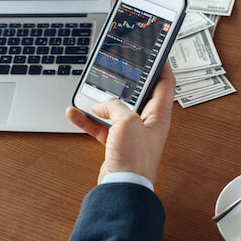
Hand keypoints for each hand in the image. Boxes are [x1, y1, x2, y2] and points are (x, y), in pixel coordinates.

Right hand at [67, 64, 175, 184]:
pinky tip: (75, 113)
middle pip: (137, 94)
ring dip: (100, 101)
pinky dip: (87, 119)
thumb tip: (102, 103)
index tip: (156, 53)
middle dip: (125, 82)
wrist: (122, 187)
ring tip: (89, 92)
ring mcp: (130, 133)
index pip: (165, 84)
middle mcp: (146, 122)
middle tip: (118, 68)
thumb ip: (115, 105)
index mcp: (158, 115)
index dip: (162, 66)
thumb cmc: (135, 160)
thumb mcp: (127, 121)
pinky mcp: (115, 143)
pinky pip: (100, 125)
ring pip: (115, 109)